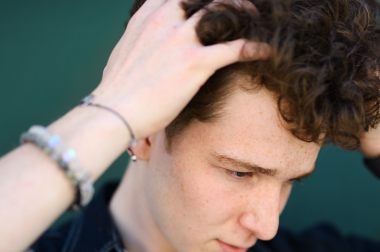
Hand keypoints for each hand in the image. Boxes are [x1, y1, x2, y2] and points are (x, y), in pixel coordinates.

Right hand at [91, 0, 269, 139]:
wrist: (112, 112)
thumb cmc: (117, 90)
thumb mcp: (125, 50)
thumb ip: (142, 38)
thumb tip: (145, 42)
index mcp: (149, 14)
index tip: (217, 1)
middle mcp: (165, 18)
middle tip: (245, 7)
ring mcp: (181, 39)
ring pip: (223, 10)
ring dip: (245, 12)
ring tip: (258, 20)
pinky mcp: (195, 63)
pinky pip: (235, 48)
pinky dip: (255, 48)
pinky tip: (267, 51)